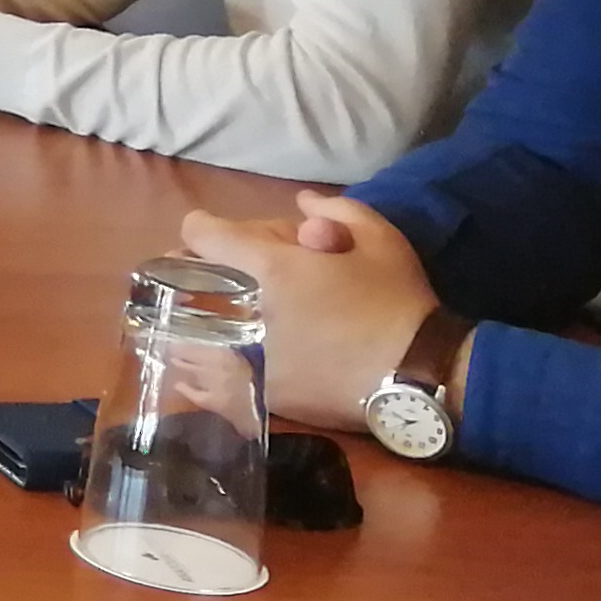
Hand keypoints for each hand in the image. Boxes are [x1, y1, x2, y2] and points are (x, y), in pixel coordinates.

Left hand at [181, 196, 440, 432]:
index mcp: (267, 268)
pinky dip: (198, 372)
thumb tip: (302, 202)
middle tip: (213, 279)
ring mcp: (242, 360)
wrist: (419, 377)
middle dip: (191, 277)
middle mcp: (241, 313)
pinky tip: (212, 365)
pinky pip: (200, 385)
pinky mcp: (251, 398)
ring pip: (181, 338)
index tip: (216, 236)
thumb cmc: (398, 302)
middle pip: (181, 285)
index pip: (200, 232)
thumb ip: (336, 210)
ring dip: (187, 325)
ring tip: (206, 323)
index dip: (205, 228)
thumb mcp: (381, 238)